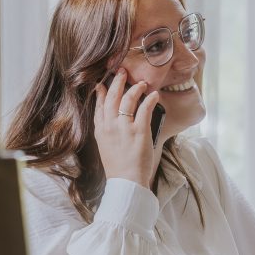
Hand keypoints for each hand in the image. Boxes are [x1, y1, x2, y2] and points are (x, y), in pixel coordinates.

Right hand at [93, 69, 160, 187]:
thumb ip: (107, 130)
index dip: (101, 91)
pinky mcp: (139, 131)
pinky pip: (145, 109)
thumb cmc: (118, 167)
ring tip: (142, 83)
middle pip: (112, 97)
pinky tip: (154, 95)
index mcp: (100, 130)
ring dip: (135, 88)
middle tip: (123, 72)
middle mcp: (110, 126)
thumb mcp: (106, 146)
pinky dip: (150, 99)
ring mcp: (124, 128)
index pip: (99, 105)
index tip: (103, 82)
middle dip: (117, 81)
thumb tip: (112, 118)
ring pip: (128, 99)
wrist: (126, 182)